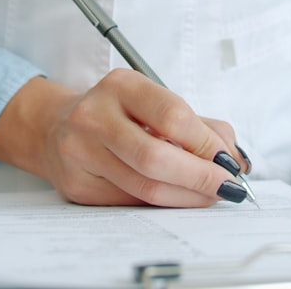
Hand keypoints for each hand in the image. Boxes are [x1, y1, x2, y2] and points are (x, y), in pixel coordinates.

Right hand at [0, 70, 248, 206]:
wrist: (55, 127)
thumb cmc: (116, 114)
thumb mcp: (154, 103)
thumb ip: (200, 126)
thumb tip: (235, 159)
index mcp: (121, 86)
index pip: (172, 116)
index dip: (207, 144)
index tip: (229, 162)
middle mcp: (94, 116)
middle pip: (155, 158)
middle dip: (200, 178)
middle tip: (227, 187)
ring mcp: (80, 153)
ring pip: (144, 188)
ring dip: (187, 197)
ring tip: (210, 196)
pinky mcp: (77, 186)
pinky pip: (130, 203)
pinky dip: (164, 204)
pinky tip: (180, 199)